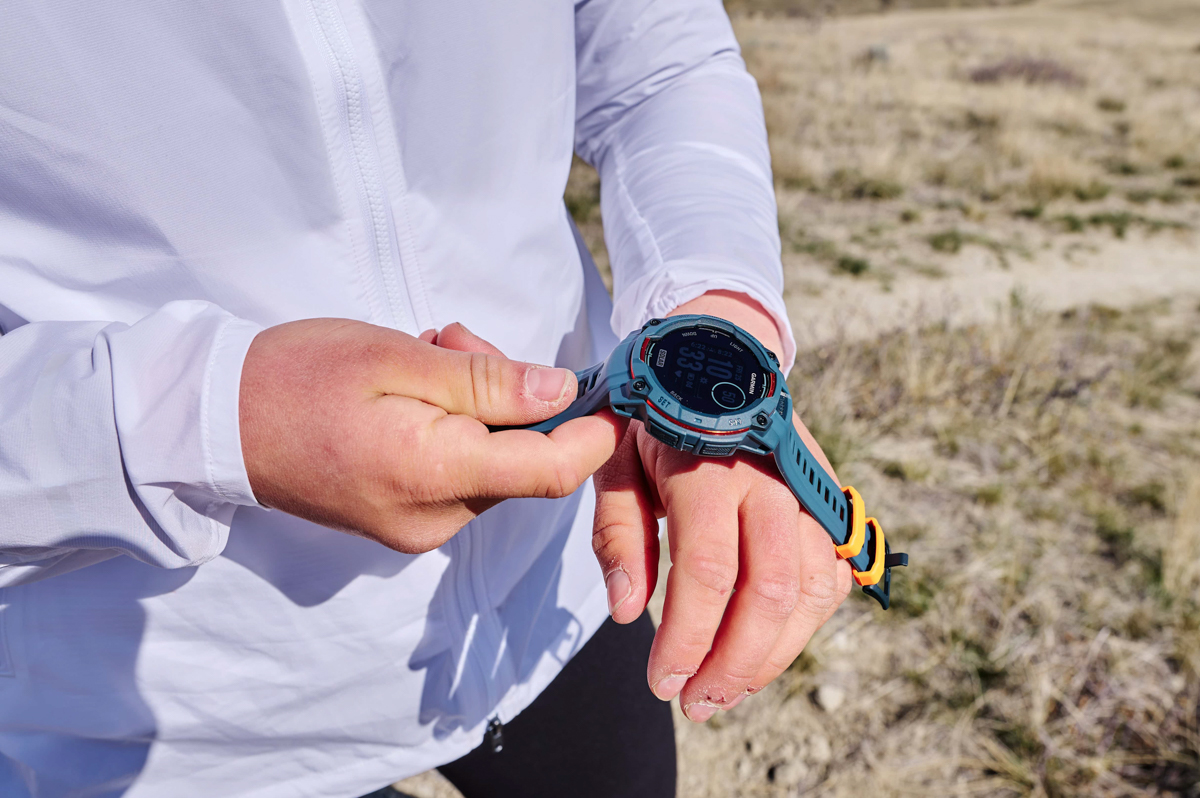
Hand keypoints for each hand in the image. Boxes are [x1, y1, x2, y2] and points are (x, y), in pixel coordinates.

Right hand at [240, 319, 622, 552]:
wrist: (213, 421)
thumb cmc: (296, 376)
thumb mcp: (397, 358)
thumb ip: (486, 381)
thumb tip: (562, 390)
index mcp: (433, 475)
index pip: (548, 471)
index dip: (593, 435)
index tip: (613, 395)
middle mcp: (433, 519)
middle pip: (521, 462)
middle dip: (514, 396)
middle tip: (457, 339)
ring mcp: (416, 528)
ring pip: (491, 464)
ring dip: (480, 406)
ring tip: (426, 355)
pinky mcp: (402, 522)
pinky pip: (459, 475)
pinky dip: (455, 429)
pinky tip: (415, 389)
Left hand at [591, 292, 852, 720]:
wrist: (717, 346)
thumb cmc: (656, 409)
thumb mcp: (613, 457)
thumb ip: (619, 533)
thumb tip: (627, 613)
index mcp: (709, 466)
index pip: (709, 572)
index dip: (688, 639)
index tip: (662, 682)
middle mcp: (769, 478)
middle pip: (771, 590)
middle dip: (736, 662)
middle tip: (698, 703)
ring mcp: (806, 487)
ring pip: (811, 588)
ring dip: (774, 653)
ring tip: (729, 688)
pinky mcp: (824, 495)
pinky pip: (833, 569)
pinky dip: (809, 618)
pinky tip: (771, 645)